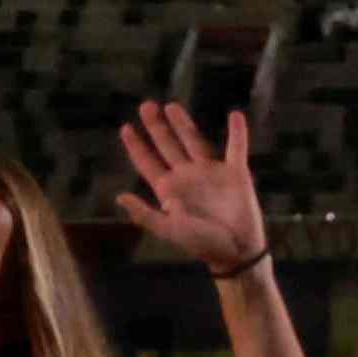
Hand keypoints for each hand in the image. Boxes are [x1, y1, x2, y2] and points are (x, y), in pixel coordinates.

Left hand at [109, 96, 267, 273]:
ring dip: (183, 124)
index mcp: (169, 189)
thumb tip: (120, 197)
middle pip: (167, 145)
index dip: (136, 146)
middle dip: (156, 127)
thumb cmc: (202, 243)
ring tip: (171, 106)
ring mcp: (211, 173)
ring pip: (194, 141)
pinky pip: (236, 148)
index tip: (125, 127)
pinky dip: (237, 133)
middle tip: (145, 105)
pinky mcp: (235, 174)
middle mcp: (187, 177)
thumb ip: (146, 214)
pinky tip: (235, 116)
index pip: (148, 162)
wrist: (236, 251)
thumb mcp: (170, 230)